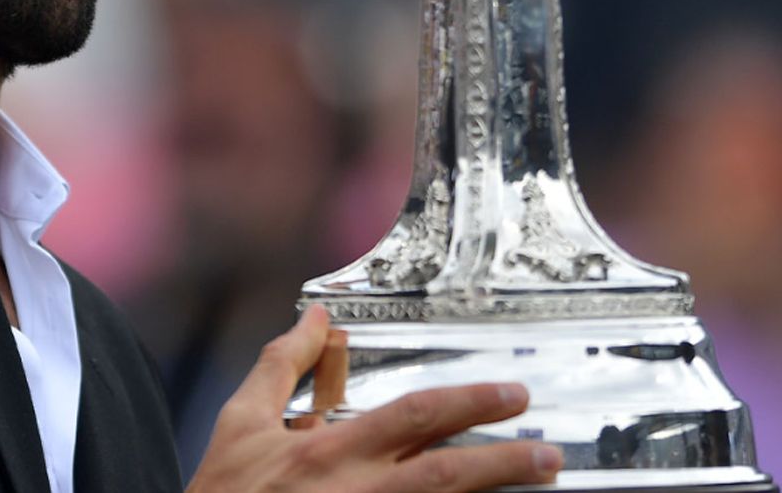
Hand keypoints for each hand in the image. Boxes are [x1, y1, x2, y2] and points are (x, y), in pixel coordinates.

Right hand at [186, 305, 563, 492]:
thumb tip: (318, 316)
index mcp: (330, 451)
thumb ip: (284, 363)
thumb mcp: (243, 419)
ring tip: (538, 480)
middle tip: (549, 451)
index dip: (469, 402)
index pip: (415, 418)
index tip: (509, 393)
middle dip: (503, 460)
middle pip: (445, 473)